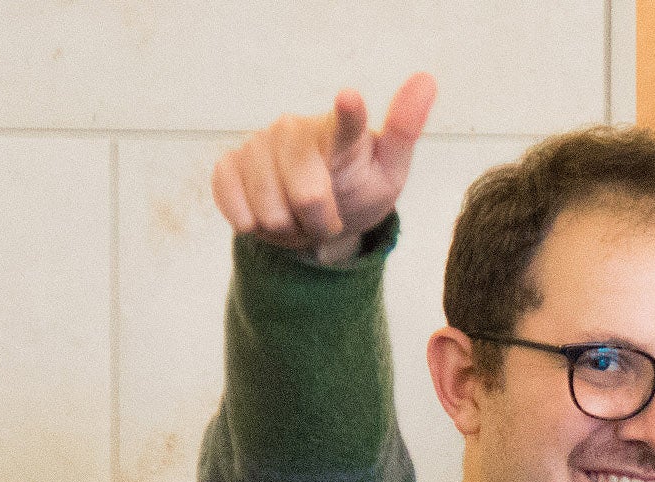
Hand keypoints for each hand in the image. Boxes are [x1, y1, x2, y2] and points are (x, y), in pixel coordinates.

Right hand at [212, 72, 436, 264]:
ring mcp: (256, 145)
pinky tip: (266, 213)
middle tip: (328, 216)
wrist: (317, 210)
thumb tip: (427, 79)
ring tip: (299, 215)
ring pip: (270, 213)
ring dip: (289, 229)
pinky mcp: (227, 166)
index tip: (350, 99)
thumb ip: (403, 131)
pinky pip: (236, 210)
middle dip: (321, 223)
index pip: (347, 124)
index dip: (348, 114)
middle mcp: (293, 130)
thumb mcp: (389, 169)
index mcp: (338, 132)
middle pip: (308, 198)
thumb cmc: (357, 185)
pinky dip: (255, 227)